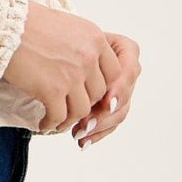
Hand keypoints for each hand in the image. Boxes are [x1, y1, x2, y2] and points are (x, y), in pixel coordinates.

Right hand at [2, 0, 134, 137]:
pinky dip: (52, 123)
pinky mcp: (52, 90)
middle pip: (99, 93)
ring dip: (70, 118)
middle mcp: (88, 57)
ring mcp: (72, 75)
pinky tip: (44, 123)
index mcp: (95, 39)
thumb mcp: (69, 27)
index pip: (114, 72)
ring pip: (82, 109)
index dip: (103, 86)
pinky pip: (59, 116)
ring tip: (58, 120)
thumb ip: (84, 47)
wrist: (5, 26)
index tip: (90, 93)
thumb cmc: (30, 23)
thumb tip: (87, 68)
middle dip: (86, 103)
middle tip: (72, 108)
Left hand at [68, 32, 140, 146]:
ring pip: (119, 113)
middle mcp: (127, 70)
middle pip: (124, 96)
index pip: (129, 70)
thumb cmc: (61, 39)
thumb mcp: (73, 42)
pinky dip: (97, 133)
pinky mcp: (112, 106)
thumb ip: (85, 58)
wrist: (53, 47)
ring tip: (78, 133)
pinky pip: (110, 123)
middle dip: (104, 114)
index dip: (119, 89)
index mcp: (125, 49)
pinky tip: (83, 142)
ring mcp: (122, 89)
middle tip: (85, 124)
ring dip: (99, 126)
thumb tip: (90, 83)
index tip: (107, 102)